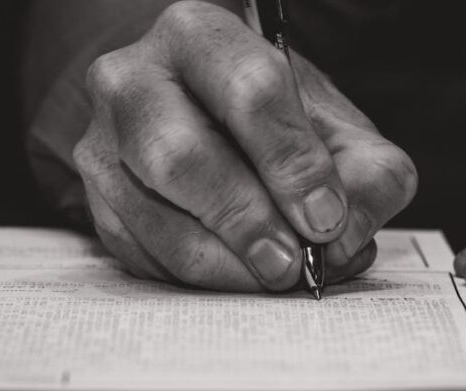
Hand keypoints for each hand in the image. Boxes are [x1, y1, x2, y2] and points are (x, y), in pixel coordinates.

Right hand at [73, 1, 415, 290]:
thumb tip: (347, 237)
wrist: (206, 120)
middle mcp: (134, 80)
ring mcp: (104, 145)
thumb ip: (369, 174)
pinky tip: (244, 274)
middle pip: (182, 156)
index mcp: (201, 36)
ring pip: (157, 218)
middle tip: (294, 262)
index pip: (249, 92)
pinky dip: (204, 279)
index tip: (326, 218)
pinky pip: (146, 256)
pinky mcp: (97, 204)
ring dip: (228, 263)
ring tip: (279, 275)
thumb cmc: (277, 122)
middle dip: (249, 220)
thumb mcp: (339, 129)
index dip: (293, 163)